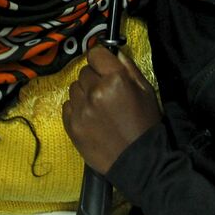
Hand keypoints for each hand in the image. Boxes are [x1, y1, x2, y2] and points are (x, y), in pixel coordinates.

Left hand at [63, 46, 160, 174]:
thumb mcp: (146, 91)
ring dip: (84, 94)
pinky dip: (77, 109)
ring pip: (74, 88)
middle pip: (84, 71)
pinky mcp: (71, 126)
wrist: (140, 161)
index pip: (95, 53)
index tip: (104, 66)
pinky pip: (67, 106)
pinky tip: (91, 118)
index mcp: (115, 79)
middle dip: (94, 78)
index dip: (100, 59)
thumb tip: (114, 52)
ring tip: (98, 108)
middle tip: (106, 93)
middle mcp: (95, 91)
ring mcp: (81, 109)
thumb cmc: (146, 124)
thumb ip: (129, 68)